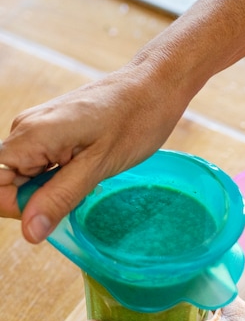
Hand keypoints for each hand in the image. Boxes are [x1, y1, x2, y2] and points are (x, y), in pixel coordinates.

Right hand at [0, 64, 188, 242]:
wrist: (154, 88)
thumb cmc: (134, 121)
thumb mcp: (99, 166)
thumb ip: (60, 197)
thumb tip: (29, 232)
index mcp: (31, 135)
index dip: (18, 206)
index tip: (55, 209)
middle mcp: (26, 130)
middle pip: (10, 182)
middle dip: (41, 199)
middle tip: (82, 190)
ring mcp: (38, 129)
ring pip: (29, 177)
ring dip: (55, 189)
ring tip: (90, 177)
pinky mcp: (53, 131)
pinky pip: (44, 165)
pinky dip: (63, 177)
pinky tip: (89, 170)